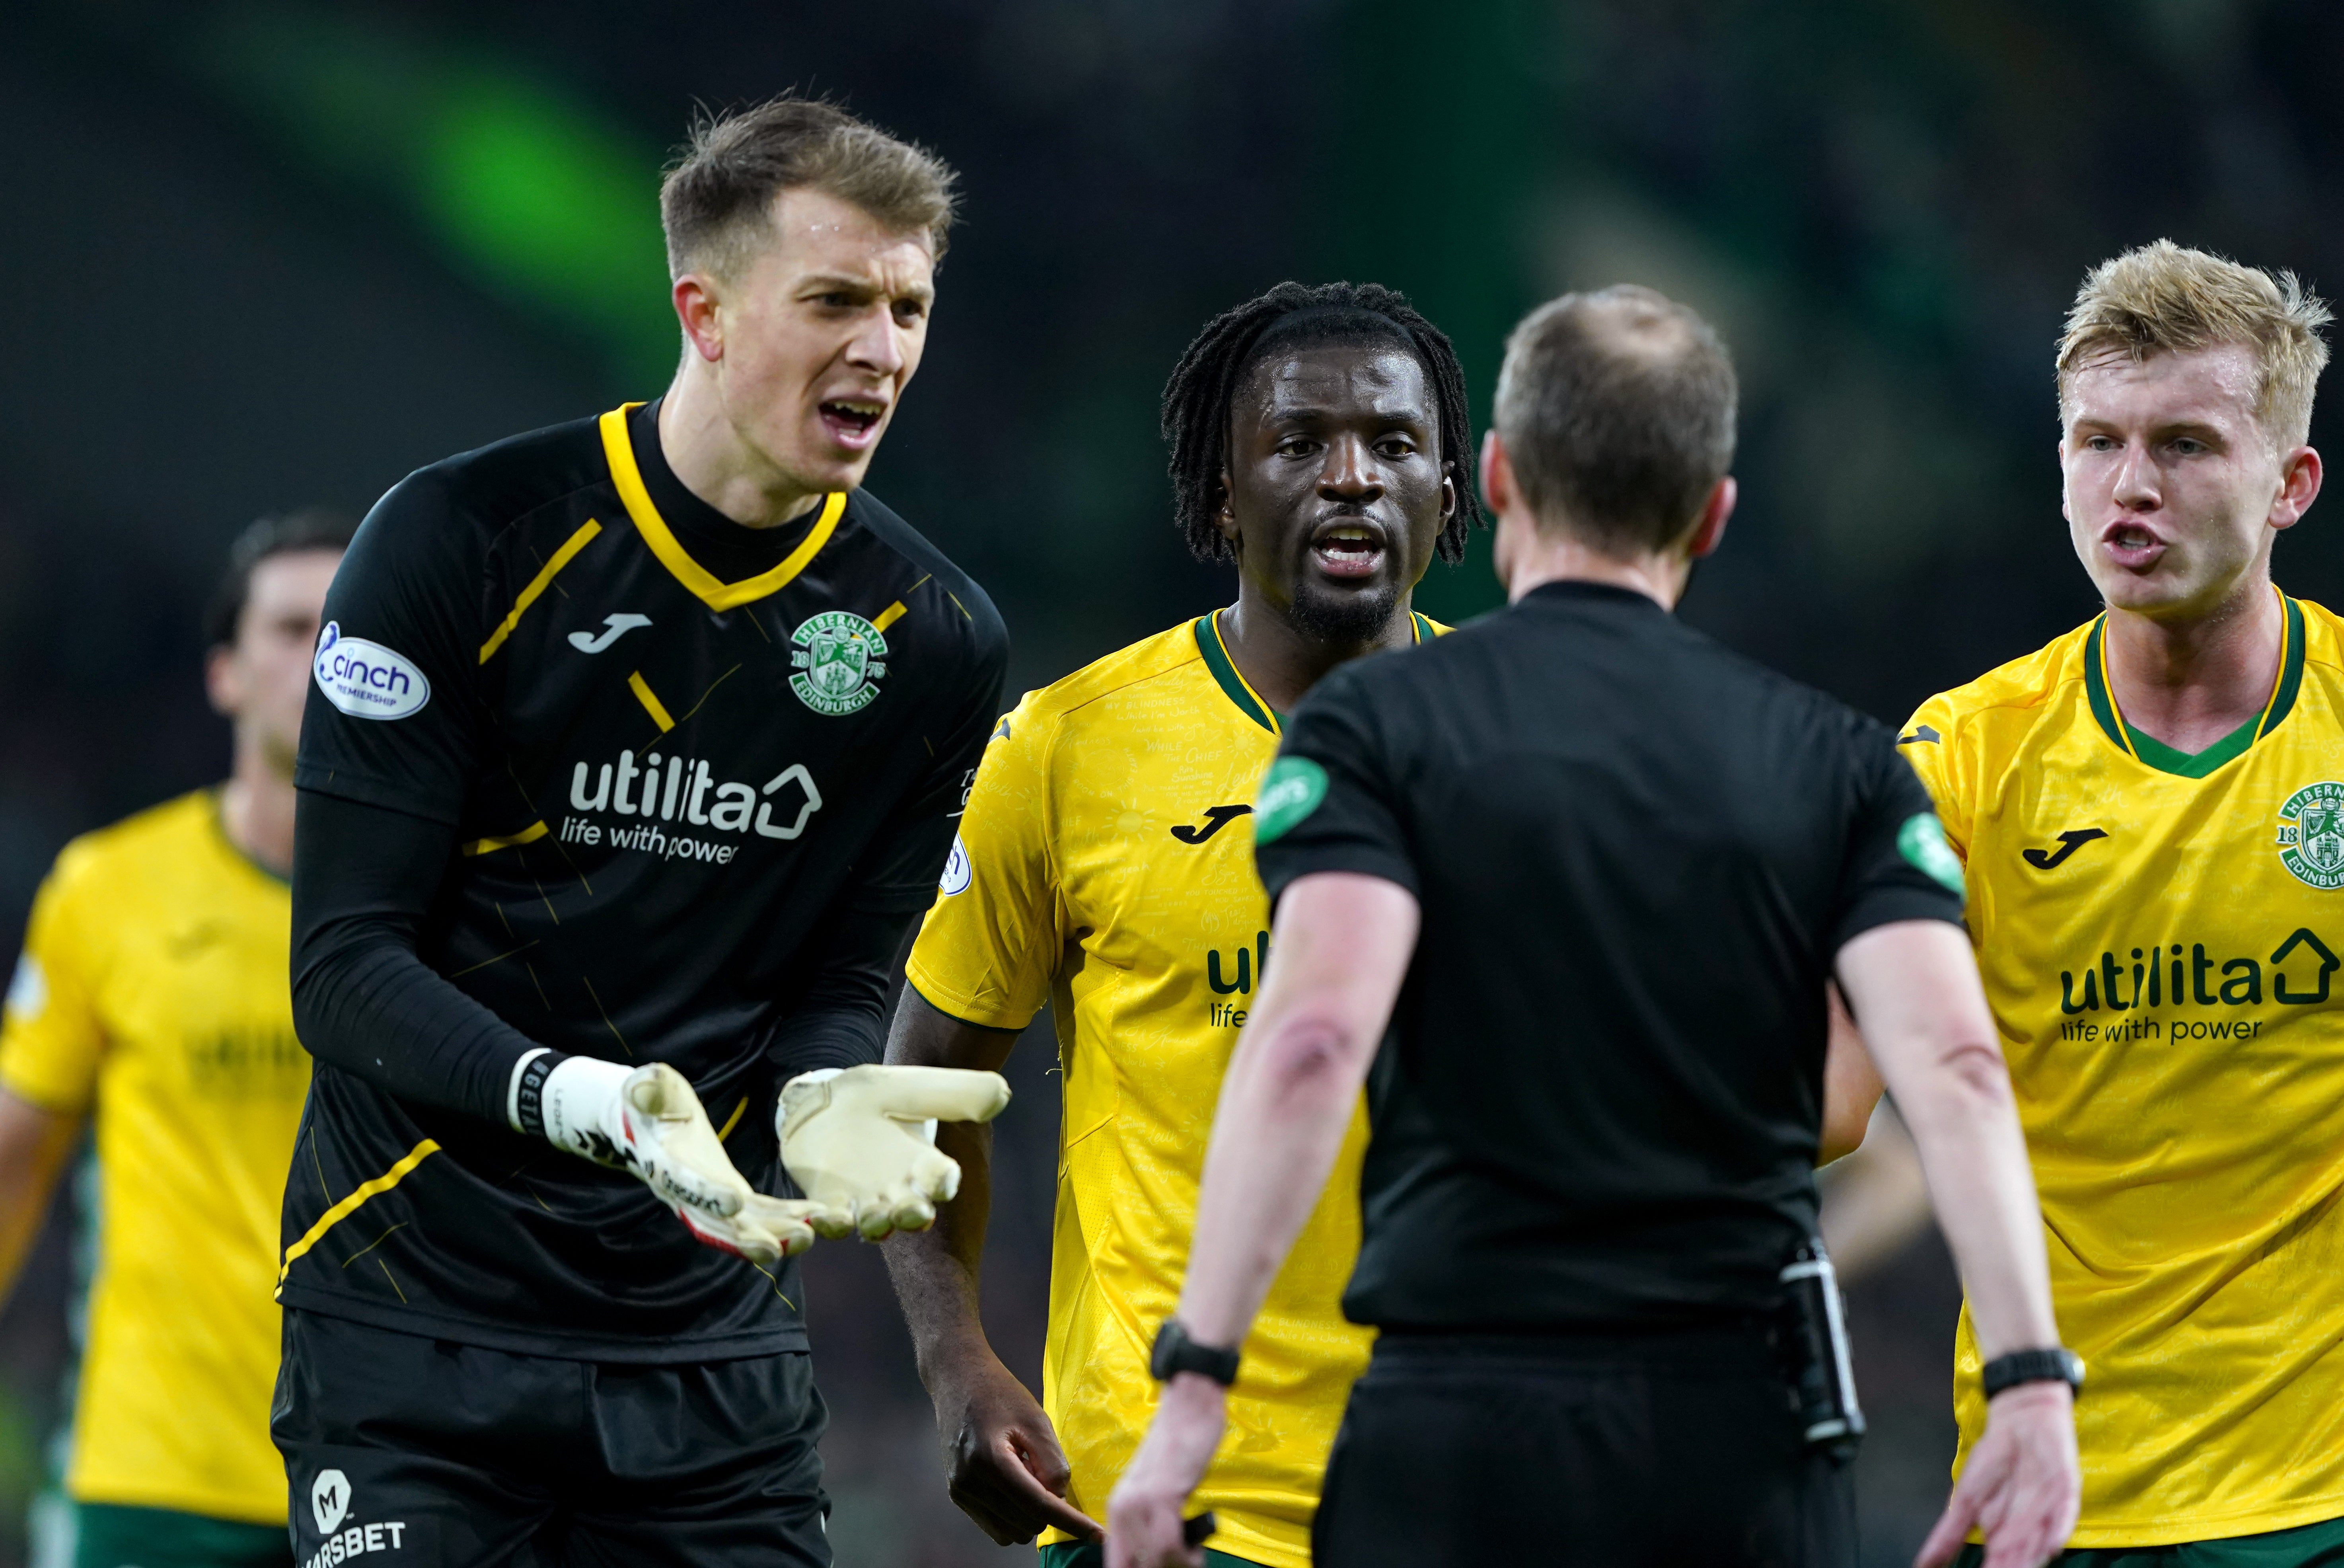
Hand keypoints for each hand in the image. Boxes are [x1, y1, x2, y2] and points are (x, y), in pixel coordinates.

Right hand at [542, 1059, 816, 1264]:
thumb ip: (650, 1090)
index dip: (706, 1193)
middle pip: (713, 1223)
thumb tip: (644, 1086)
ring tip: (807, 1238)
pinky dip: (782, 1220)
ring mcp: (706, 1200)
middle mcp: (684, 1192)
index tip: (734, 1202)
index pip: (684, 1183)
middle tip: (780, 1246)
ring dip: (771, 1236)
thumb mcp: (649, 1088)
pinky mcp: (727, 1197)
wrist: (644, 1121)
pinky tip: (813, 1219)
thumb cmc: (650, 1100)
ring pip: (737, 1228)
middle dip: (746, 1237)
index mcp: (664, 1163)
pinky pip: (754, 1216)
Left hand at [779, 1065, 1010, 1238]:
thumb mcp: (913, 1087)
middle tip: (914, 1214)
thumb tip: (1002, 1093)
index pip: (942, 1178)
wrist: (827, 1102)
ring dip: (875, 1226)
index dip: (944, 1182)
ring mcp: (863, 1201)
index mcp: (924, 1163)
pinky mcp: (829, 1202)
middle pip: (912, 1213)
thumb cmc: (878, 1097)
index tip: (945, 1181)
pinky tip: (819, 1214)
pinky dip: (826, 1223)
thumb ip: (957, 1092)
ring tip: (872, 1220)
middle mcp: (899, 1189)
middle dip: (914, 1216)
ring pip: (874, 1225)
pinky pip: (830, 1222)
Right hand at [930, 1342, 1099, 1543]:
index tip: (1100, 1536)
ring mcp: (960, 1493)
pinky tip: (1013, 1481)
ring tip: (1024, 1471)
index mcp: (990, 1461)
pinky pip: (996, 1526)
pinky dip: (1013, 1515)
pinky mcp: (958, 1496)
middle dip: (1047, 1507)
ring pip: (1011, 1533)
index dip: (1072, 1523)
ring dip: (1030, 1514)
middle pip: (1027, 1524)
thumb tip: (1059, 1500)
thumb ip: (1053, 1463)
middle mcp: (970, 1484)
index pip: (1039, 1507)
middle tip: (1042, 1467)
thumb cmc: (1001, 1393)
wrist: (958, 1380)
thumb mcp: (1036, 1420)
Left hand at [1106, 1373, 1223, 1567]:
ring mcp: (1139, 1502)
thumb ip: (1153, 1521)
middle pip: (1130, 1567)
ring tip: (1193, 1557)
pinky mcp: (1161, 1495)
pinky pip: (1167, 1546)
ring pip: (1152, 1562)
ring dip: (1179, 1566)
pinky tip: (1197, 1549)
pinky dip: (1186, 1558)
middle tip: (1186, 1562)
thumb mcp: (1159, 1490)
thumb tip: (1159, 1556)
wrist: (1190, 1405)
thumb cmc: (1182, 1447)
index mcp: (1118, 1509)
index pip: (1116, 1563)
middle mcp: (1121, 1509)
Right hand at [1915, 1381, 2078, 1567]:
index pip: (1998, 1565)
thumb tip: (1921, 1566)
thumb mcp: (1964, 1500)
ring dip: (2031, 1558)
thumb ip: (1946, 1536)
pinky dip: (2057, 1528)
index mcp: (2004, 1536)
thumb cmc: (1995, 1460)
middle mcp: (2028, 1531)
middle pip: (2020, 1558)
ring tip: (2020, 1567)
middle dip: (2011, 1567)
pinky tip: (2051, 1545)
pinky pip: (2064, 1514)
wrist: (2020, 1422)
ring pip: (2040, 1542)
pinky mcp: (2066, 1493)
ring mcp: (2049, 1513)